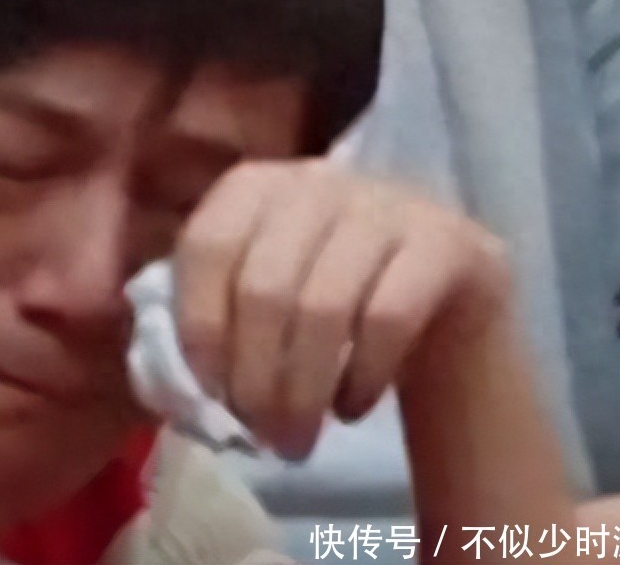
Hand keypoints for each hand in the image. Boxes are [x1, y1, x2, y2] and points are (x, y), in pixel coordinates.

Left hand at [173, 159, 510, 459]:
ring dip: (303, 391)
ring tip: (296, 441)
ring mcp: (386, 203)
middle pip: (264, 287)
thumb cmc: (324, 302)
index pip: (206, 246)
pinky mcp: (446, 241)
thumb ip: (210, 319)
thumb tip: (172, 386)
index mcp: (252, 185)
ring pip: (324, 307)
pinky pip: (389, 318)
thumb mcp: (258, 295)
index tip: (206, 396)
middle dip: (254, 378)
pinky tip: (350, 409)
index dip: (199, 326)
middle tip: (260, 437)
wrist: (442, 297)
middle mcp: (317, 179)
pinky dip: (361, 376)